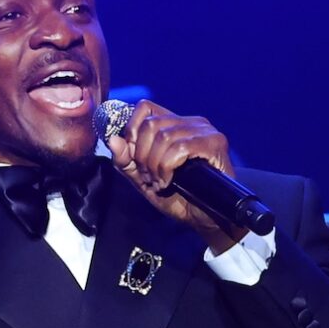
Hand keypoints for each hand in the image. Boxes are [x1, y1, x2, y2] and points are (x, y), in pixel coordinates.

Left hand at [106, 99, 246, 252]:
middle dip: (142, 156)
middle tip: (148, 177)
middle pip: (151, 124)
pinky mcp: (215, 143)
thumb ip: (125, 161)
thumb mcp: (142, 179)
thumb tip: (113, 140)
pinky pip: (180, 148)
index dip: (131, 131)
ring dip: (154, 166)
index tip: (134, 158)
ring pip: (164, 137)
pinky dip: (167, 168)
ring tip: (159, 182)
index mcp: (174, 124)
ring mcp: (205, 130)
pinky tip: (169, 182)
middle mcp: (190, 122)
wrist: (203, 219)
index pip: (145, 108)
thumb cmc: (177, 197)